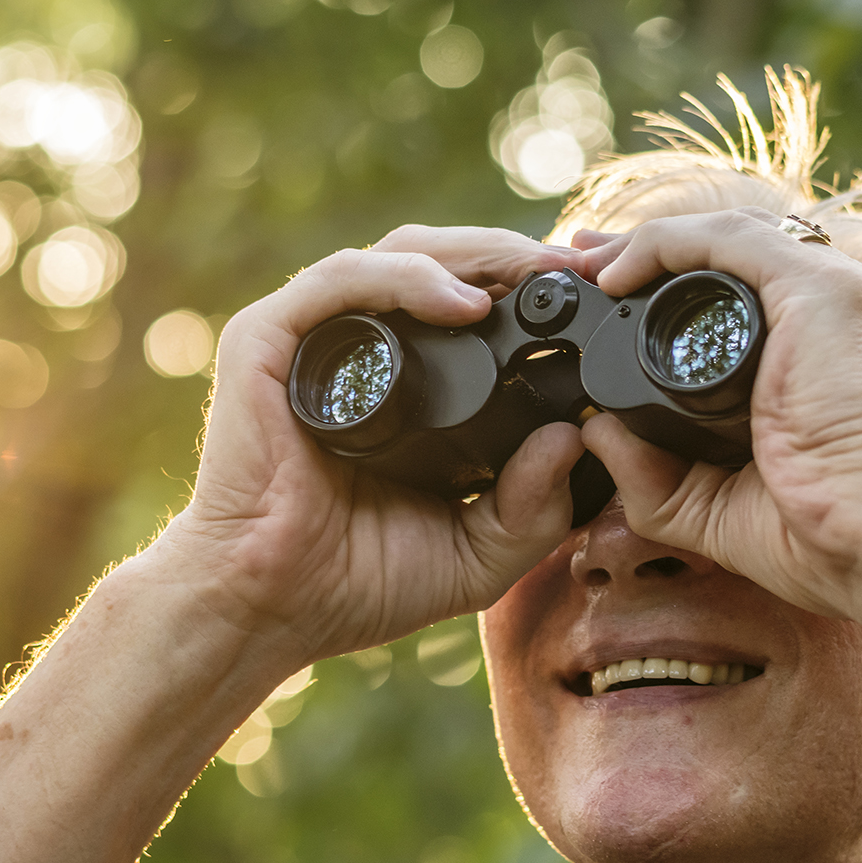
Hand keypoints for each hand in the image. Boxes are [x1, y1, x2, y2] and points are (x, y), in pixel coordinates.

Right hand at [158, 226, 586, 665]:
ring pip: (401, 253)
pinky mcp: (268, 340)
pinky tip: (462, 303)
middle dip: (516, 256)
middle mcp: (362, 348)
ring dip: (476, 253)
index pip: (473, 302)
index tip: (595, 294)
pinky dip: (406, 277)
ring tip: (535, 272)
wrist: (266, 610)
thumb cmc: (354, 583)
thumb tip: (574, 439)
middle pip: (444, 262)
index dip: (533, 288)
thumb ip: (534, 510)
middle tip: (579, 269)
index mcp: (408, 382)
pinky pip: (342, 280)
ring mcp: (313, 339)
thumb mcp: (476, 554)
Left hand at [576, 209, 861, 699]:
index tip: (612, 303)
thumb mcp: (722, 509)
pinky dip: (664, 244)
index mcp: (837, 354)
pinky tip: (617, 272)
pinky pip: (727, 241)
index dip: (677, 290)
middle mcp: (846, 310)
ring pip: (728, 238)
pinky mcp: (823, 292)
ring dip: (648, 243)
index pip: (750, 297)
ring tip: (585, 262)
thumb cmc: (837, 542)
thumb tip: (594, 432)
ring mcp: (841, 293)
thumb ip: (656, 476)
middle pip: (735, 258)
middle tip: (584, 266)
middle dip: (653, 255)